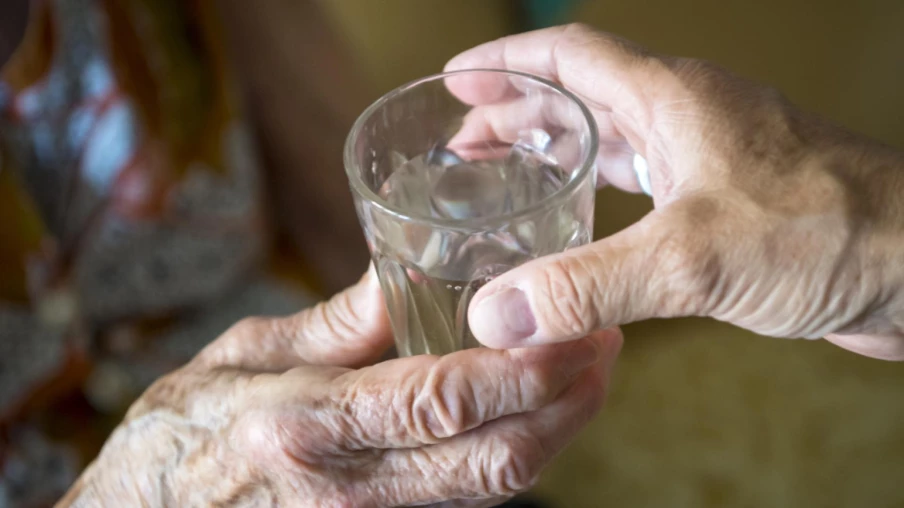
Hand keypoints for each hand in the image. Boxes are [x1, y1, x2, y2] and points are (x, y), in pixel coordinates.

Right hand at [58, 269, 621, 506]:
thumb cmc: (185, 423)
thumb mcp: (246, 353)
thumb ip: (337, 322)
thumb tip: (407, 272)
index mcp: (310, 424)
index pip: (441, 402)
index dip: (523, 374)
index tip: (577, 332)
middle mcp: (349, 483)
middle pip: (491, 461)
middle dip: (566, 408)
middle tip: (604, 346)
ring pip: (491, 487)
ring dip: (554, 431)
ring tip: (586, 371)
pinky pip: (466, 496)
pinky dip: (514, 450)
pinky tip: (533, 408)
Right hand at [446, 24, 903, 359]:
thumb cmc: (831, 233)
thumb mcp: (691, 259)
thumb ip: (587, 284)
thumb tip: (498, 314)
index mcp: (672, 100)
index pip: (571, 56)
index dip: (507, 61)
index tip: (455, 79)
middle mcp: (687, 117)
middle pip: (583, 96)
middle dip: (516, 113)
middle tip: (463, 144)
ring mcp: (710, 159)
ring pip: (612, 140)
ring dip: (555, 153)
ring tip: (505, 180)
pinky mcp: (727, 203)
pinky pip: (644, 185)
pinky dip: (598, 198)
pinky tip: (582, 229)